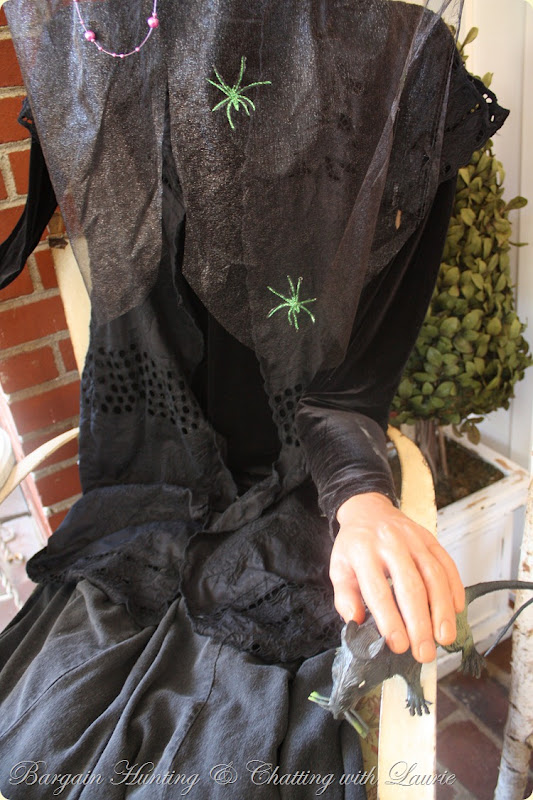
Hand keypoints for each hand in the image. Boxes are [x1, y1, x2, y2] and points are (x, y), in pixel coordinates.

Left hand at [329, 492, 464, 662]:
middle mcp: (390, 543)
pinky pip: (447, 563)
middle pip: (410, 586)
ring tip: (443, 637)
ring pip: (434, 575)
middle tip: (424, 652)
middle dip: (419, 623)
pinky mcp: (430, 538)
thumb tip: (355, 622)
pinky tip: (456, 610)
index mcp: (363, 552)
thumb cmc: (354, 546)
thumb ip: (345, 596)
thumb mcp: (339, 567)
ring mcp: (413, 539)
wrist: (368, 510)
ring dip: (441, 610)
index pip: (378, 591)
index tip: (398, 646)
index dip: (390, 620)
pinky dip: (455, 587)